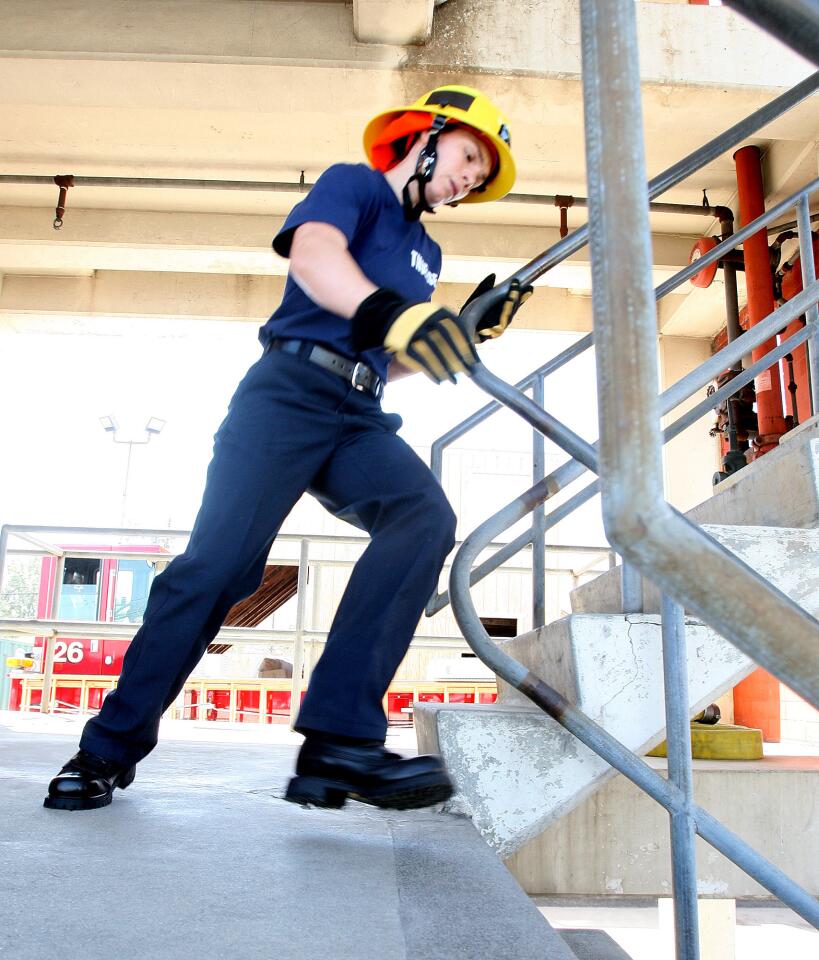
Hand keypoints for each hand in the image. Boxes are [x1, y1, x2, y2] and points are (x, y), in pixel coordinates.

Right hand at [352, 289, 477, 383]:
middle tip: (468, 373)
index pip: (457, 329)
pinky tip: (438, 380)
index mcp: (437, 311)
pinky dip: (430, 372)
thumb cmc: (416, 319)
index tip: (474, 360)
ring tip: (452, 380)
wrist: (387, 314)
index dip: (467, 346)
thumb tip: (467, 347)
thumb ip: (447, 328)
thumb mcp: (433, 316)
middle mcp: (427, 320)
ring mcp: (414, 332)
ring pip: (434, 353)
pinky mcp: (404, 344)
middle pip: (447, 343)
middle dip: (459, 360)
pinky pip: (420, 361)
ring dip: (445, 369)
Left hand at [461, 274, 532, 341]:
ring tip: (514, 290)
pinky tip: (507, 302)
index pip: (514, 304)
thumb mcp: (476, 298)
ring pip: (508, 315)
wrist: (457, 329)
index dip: (522, 296)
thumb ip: (485, 287)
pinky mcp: (492, 333)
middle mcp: (501, 321)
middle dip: (519, 297)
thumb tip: (493, 275)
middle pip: (513, 309)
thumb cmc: (468, 315)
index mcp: (500, 313)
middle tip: (522, 285)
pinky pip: (500, 321)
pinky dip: (504, 311)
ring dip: (512, 302)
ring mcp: (497, 328)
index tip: (530, 287)